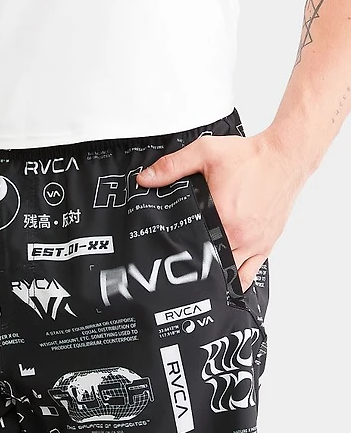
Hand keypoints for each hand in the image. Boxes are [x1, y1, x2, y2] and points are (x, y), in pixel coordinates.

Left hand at [135, 131, 306, 290]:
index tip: (168, 256)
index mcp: (222, 216)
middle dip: (195, 267)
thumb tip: (146, 179)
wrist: (285, 156)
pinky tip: (223, 277)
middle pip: (211, 264)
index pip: (194, 246)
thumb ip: (173, 166)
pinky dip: (236, 279)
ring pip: (230, 273)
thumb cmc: (251, 157)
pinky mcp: (266, 244)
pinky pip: (249, 273)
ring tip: (198, 274)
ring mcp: (254, 243)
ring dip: (214, 275)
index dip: (179, 254)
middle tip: (178, 269)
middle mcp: (240, 235)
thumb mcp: (205, 153)